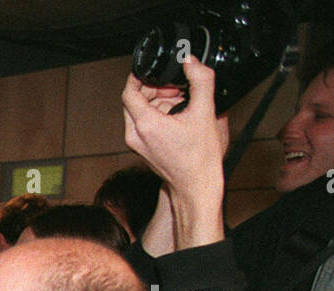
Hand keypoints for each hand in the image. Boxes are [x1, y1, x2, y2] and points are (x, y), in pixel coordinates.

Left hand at [122, 58, 228, 248]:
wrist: (196, 185)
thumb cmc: (200, 157)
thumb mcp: (205, 111)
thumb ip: (201, 80)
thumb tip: (191, 61)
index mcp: (145, 125)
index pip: (128, 92)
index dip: (138, 76)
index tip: (152, 70)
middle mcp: (135, 135)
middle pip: (133, 100)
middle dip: (152, 88)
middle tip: (174, 86)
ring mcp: (137, 144)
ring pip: (138, 112)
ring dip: (156, 100)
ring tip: (180, 99)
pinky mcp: (142, 149)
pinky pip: (143, 124)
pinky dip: (157, 114)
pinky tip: (177, 113)